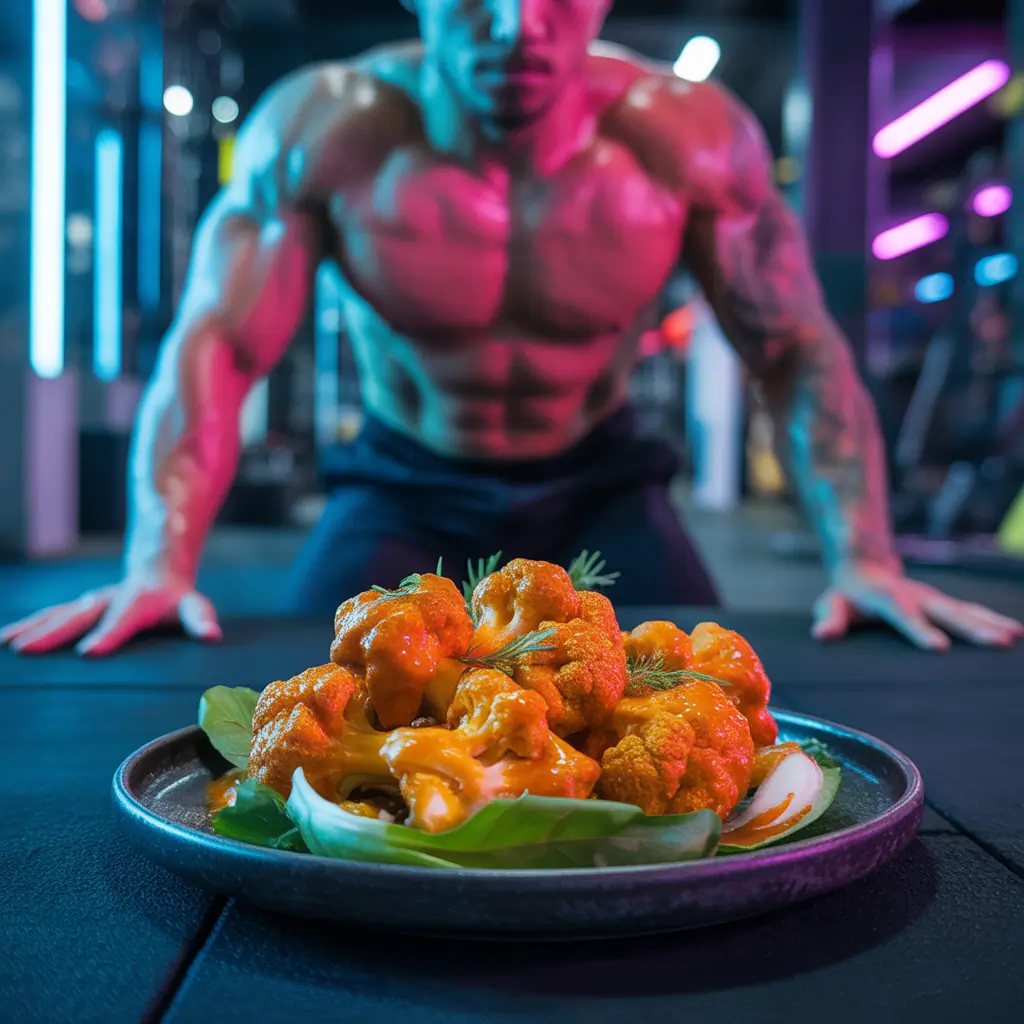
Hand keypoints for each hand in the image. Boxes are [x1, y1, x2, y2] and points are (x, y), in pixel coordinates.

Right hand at [0, 570, 221, 655]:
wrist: (156, 570)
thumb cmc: (176, 600)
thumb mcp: (193, 607)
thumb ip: (200, 620)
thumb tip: (213, 635)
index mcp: (138, 603)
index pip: (122, 621)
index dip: (107, 636)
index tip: (88, 653)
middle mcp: (107, 600)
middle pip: (79, 617)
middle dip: (53, 633)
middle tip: (26, 651)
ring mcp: (89, 602)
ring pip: (57, 615)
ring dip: (31, 629)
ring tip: (8, 645)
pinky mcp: (76, 607)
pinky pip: (47, 616)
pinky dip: (26, 626)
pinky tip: (4, 640)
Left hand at [812, 561, 1023, 650]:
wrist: (865, 567)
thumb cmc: (847, 595)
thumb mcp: (832, 604)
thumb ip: (829, 619)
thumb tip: (823, 635)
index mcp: (887, 598)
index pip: (903, 615)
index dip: (919, 630)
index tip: (938, 648)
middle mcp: (917, 596)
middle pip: (946, 613)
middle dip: (972, 628)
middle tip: (997, 643)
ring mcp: (934, 599)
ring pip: (965, 611)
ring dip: (990, 624)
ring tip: (1013, 638)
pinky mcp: (944, 604)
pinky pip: (973, 612)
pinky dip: (994, 620)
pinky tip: (1016, 633)